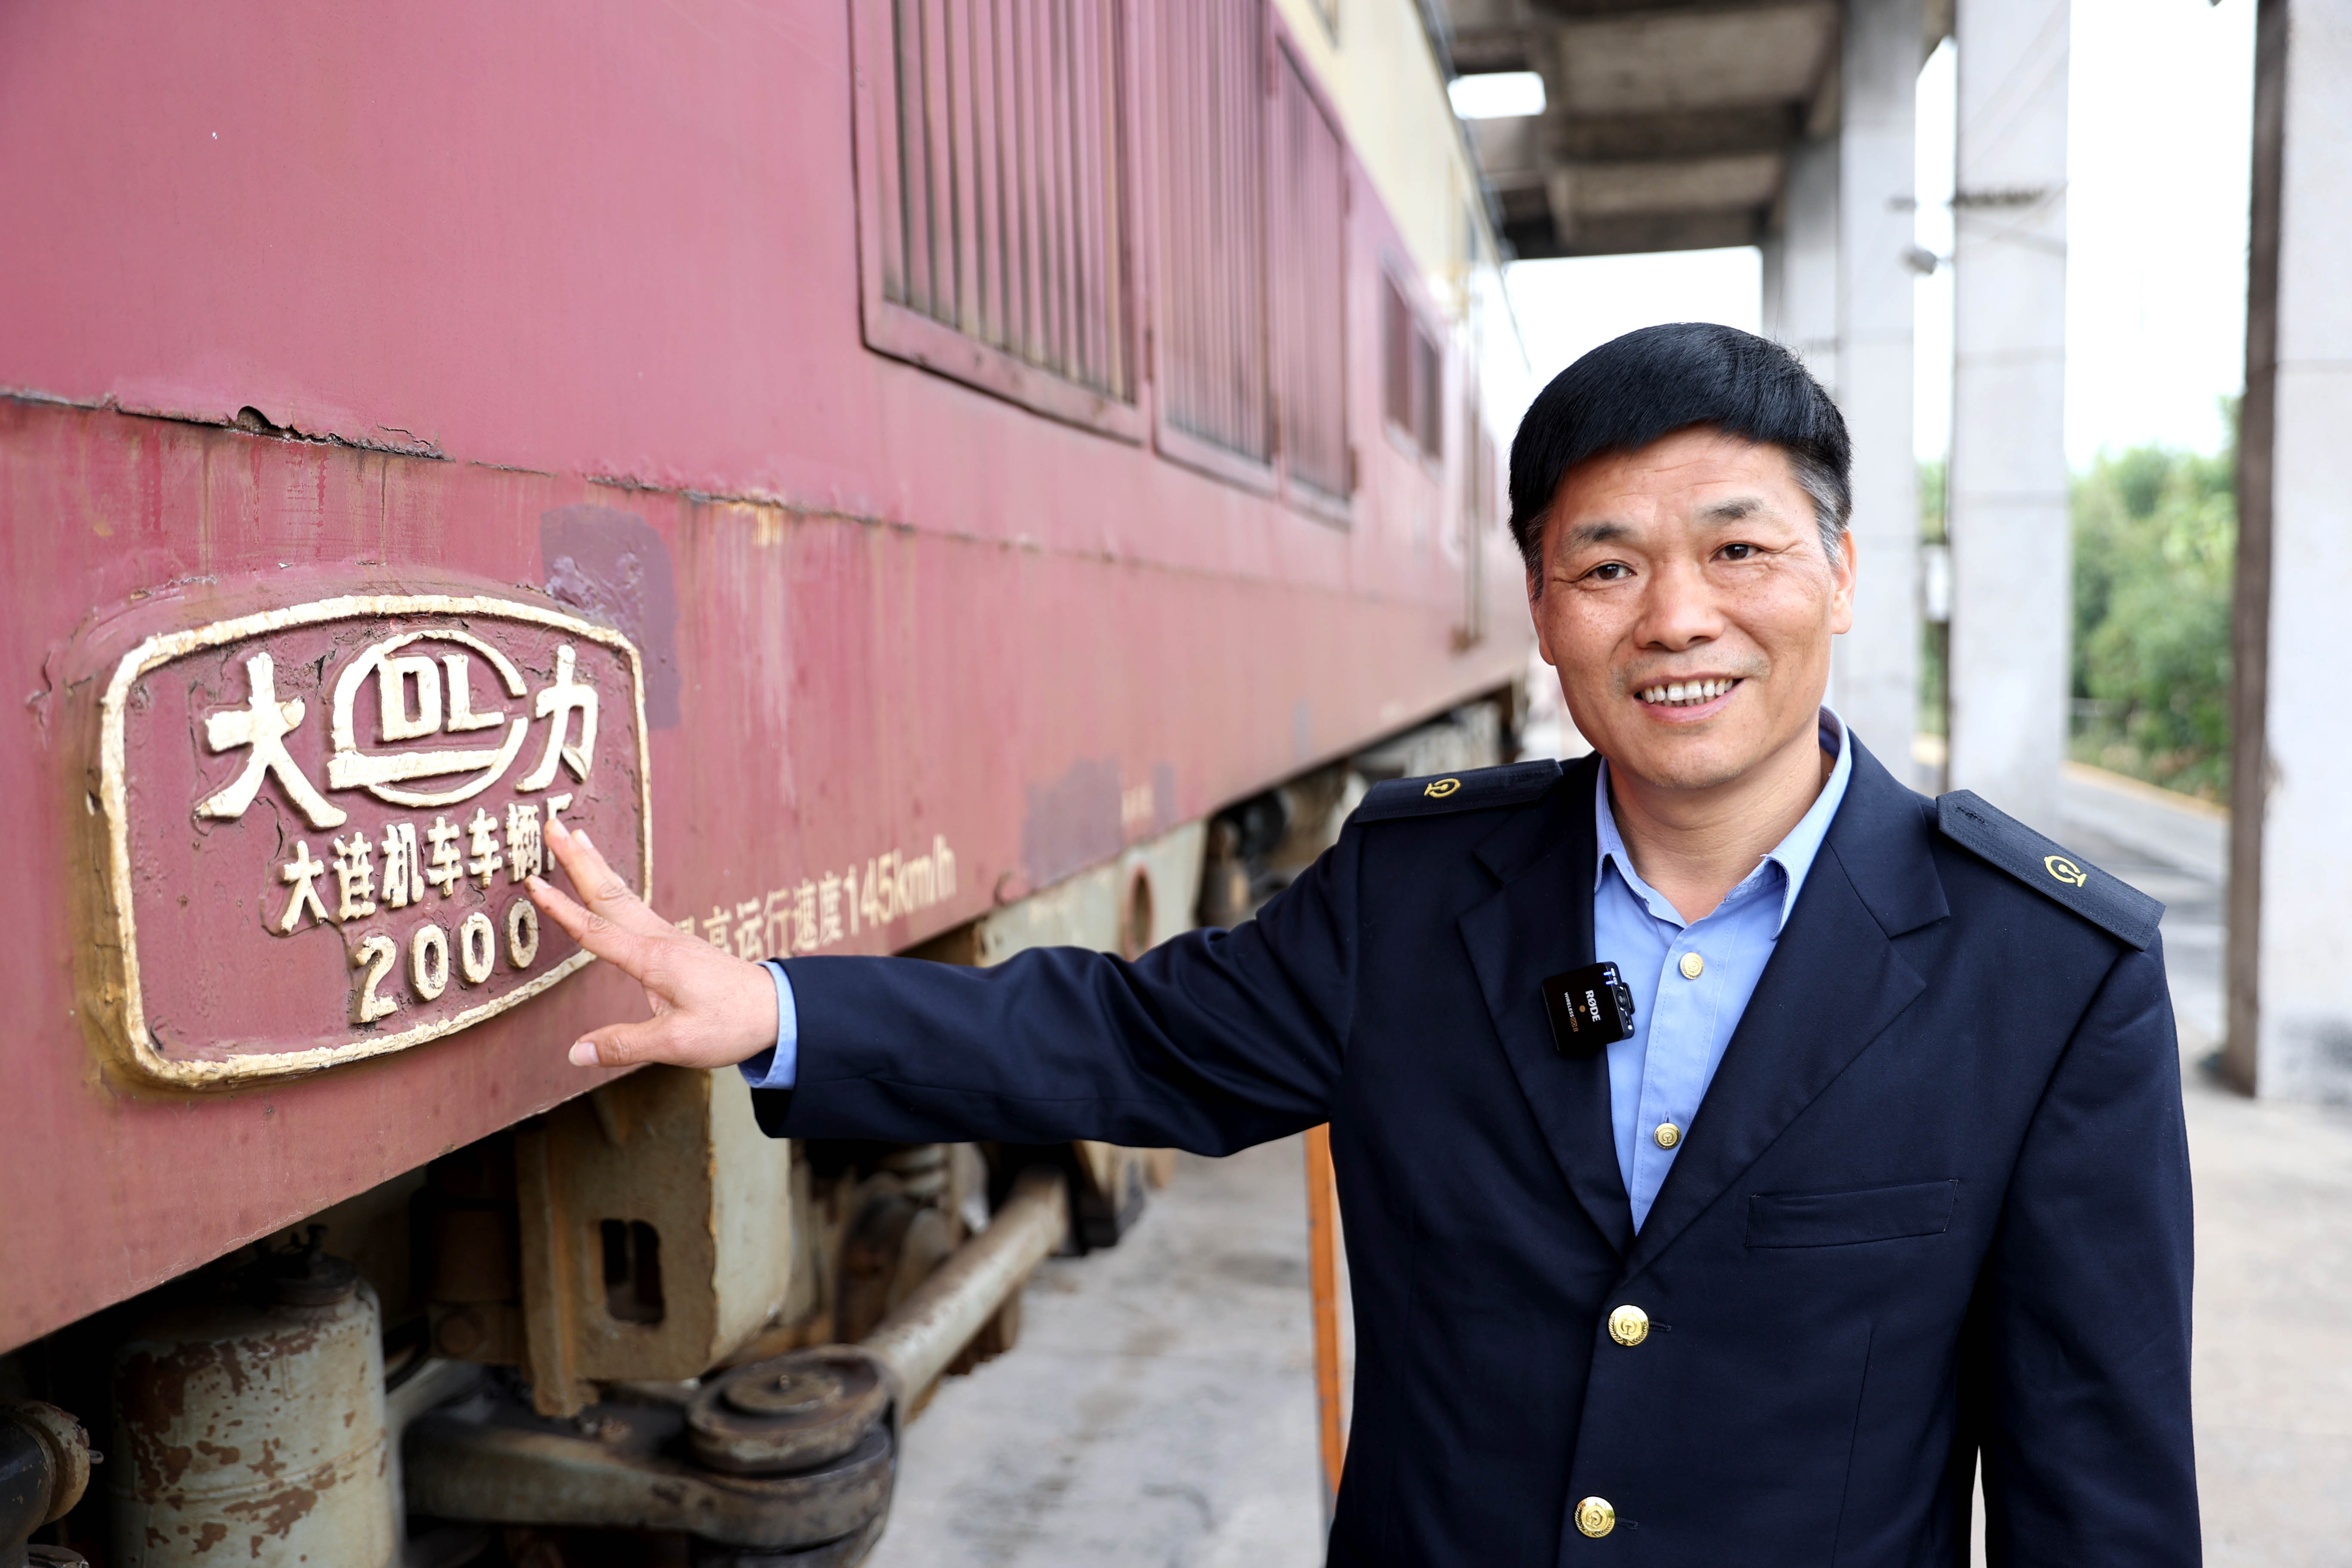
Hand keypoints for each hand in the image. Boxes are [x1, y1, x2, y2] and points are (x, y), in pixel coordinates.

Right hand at [526, 815, 780, 1069]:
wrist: (778, 1009)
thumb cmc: (732, 1023)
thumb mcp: (676, 1044)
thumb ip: (623, 1046)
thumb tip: (575, 1053)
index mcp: (654, 959)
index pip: (597, 930)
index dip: (562, 909)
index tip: (533, 883)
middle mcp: (659, 939)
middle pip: (609, 893)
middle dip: (577, 860)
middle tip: (550, 826)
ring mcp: (669, 937)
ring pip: (623, 894)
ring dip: (595, 865)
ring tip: (573, 838)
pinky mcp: (675, 944)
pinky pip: (635, 907)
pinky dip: (613, 887)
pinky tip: (607, 884)